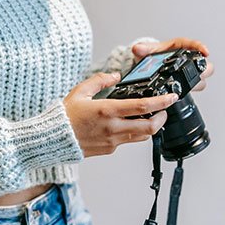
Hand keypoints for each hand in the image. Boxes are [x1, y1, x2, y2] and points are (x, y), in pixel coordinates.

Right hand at [63, 72, 178, 157]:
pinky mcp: (110, 149)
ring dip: (150, 126)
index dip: (161, 102)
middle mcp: (113, 127)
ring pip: (142, 136)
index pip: (142, 107)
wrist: (52, 139)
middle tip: (164, 110)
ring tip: (149, 116)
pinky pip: (128, 141)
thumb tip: (116, 75)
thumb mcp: (80, 91)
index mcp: (107, 110)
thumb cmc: (65, 116)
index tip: (171, 97)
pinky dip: (133, 132)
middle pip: (149, 127)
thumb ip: (100, 80)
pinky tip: (127, 124)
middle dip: (162, 118)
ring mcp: (112, 141)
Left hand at [131, 37, 214, 92]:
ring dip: (198, 83)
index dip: (201, 48)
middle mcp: (188, 59)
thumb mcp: (147, 51)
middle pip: (206, 65)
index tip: (205, 52)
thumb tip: (137, 48)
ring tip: (189, 86)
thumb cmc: (152, 55)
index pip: (194, 45)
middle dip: (204, 70)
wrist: (149, 65)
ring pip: (203, 79)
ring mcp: (189, 72)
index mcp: (180, 47)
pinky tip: (183, 93)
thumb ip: (143, 50)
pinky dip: (191, 90)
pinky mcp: (187, 82)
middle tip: (198, 74)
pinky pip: (195, 87)